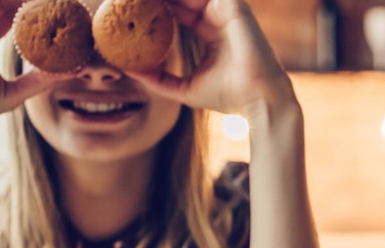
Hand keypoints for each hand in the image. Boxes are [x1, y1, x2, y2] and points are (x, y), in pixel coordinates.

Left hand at [125, 0, 296, 115]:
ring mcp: (224, 8)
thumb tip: (129, 71)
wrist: (257, 99)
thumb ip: (158, 78)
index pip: (175, 9)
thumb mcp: (183, 88)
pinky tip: (152, 0)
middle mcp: (216, 15)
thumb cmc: (227, 97)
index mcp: (208, 29)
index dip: (152, 7)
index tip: (127, 9)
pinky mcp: (231, 5)